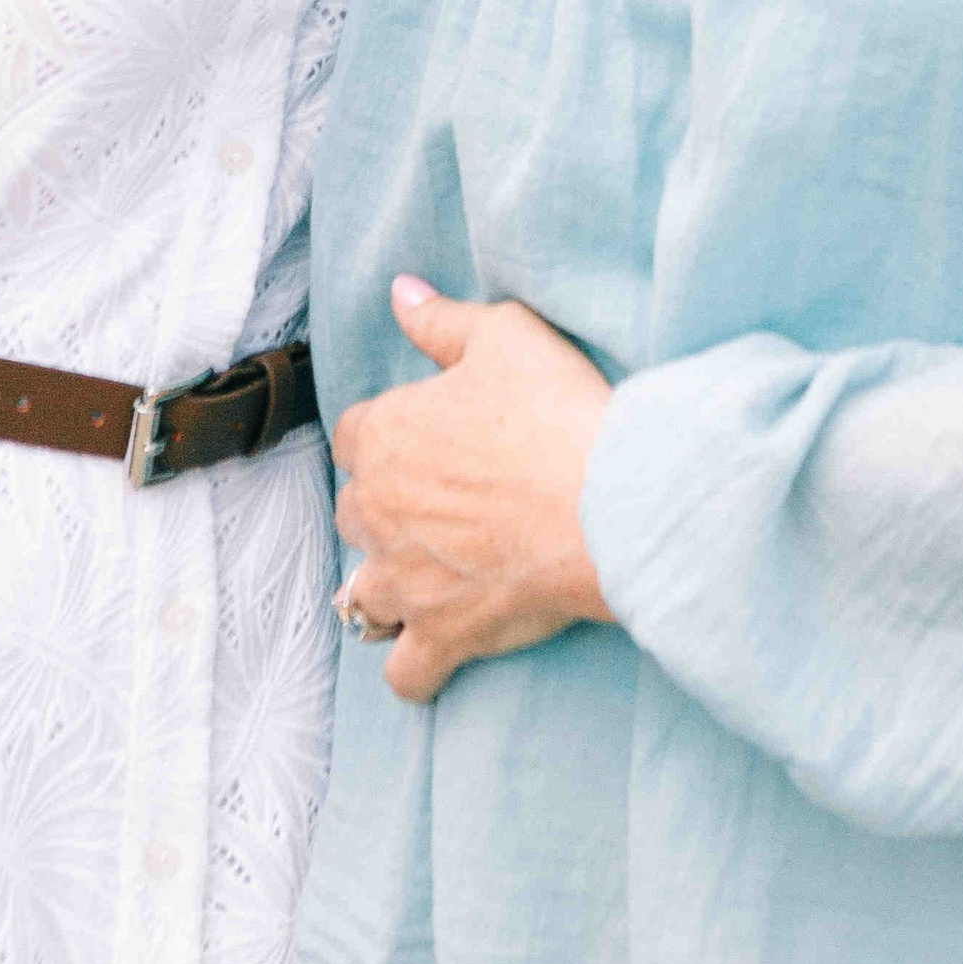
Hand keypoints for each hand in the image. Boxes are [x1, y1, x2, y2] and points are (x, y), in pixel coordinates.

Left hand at [331, 279, 613, 704]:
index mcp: (385, 435)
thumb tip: (398, 292)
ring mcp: (406, 580)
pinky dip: (413, 668)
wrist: (609, 505)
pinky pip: (405, 671)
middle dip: (383, 508)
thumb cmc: (558, 413)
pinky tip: (429, 657)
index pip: (353, 434)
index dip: (386, 434)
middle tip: (434, 505)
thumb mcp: (504, 336)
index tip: (422, 439)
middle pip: (354, 511)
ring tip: (420, 580)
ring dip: (385, 585)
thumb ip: (442, 320)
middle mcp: (380, 511)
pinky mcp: (444, 634)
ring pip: (364, 592)